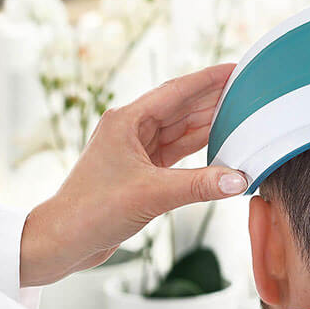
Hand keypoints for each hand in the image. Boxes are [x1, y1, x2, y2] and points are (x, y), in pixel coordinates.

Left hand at [20, 64, 246, 286]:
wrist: (64, 240)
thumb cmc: (92, 211)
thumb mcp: (152, 194)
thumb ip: (199, 185)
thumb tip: (238, 180)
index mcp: (127, 121)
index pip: (176, 92)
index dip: (208, 80)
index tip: (234, 68)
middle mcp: (130, 130)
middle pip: (180, 108)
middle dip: (213, 99)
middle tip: (246, 90)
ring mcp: (134, 150)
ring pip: (179, 130)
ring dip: (207, 123)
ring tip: (239, 113)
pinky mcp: (139, 172)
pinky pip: (175, 152)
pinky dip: (197, 149)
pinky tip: (218, 145)